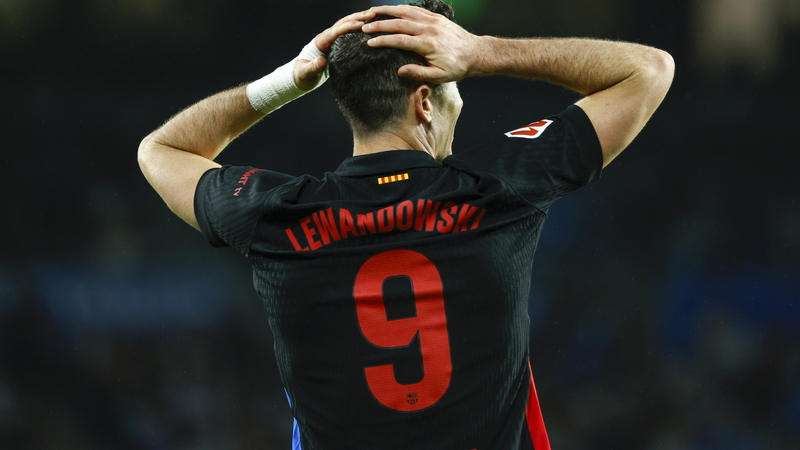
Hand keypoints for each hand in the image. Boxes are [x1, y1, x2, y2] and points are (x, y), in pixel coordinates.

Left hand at [293, 10, 376, 90]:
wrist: (300, 77)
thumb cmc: (302, 75)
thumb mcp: (306, 73)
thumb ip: (313, 67)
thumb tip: (321, 61)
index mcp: (320, 42)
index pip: (336, 31)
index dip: (348, 26)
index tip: (361, 24)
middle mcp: (326, 37)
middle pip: (342, 23)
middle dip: (357, 17)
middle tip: (372, 14)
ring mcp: (331, 39)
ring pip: (346, 25)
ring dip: (359, 19)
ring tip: (374, 15)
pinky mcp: (336, 44)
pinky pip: (348, 32)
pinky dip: (358, 27)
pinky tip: (369, 26)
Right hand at [362, 5, 483, 82]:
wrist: (475, 53)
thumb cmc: (457, 67)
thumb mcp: (439, 76)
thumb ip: (418, 73)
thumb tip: (399, 71)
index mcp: (428, 45)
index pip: (400, 40)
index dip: (383, 40)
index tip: (369, 43)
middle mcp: (429, 29)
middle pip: (399, 23)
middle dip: (380, 24)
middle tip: (364, 27)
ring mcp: (433, 20)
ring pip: (406, 12)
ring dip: (387, 11)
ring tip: (371, 12)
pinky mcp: (436, 17)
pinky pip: (415, 9)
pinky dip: (401, 8)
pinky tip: (390, 9)